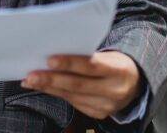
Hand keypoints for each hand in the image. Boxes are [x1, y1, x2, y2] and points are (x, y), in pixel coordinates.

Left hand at [21, 51, 140, 119]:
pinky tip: (43, 87)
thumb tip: (54, 52)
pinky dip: (56, 94)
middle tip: (31, 74)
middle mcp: (114, 91)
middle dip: (52, 79)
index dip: (70, 63)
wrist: (135, 83)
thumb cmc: (115, 62)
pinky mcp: (99, 114)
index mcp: (119, 70)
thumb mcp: (109, 55)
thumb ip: (87, 55)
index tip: (49, 59)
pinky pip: (73, 103)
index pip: (91, 66)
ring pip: (73, 96)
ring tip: (30, 80)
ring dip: (49, 88)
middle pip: (78, 85)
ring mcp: (107, 106)